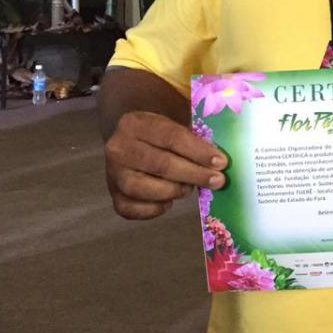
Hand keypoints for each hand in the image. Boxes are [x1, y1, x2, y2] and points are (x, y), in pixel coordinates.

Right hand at [105, 111, 226, 219]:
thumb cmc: (162, 135)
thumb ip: (194, 139)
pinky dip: (154, 209)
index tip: (220, 162)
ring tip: (190, 188)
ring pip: (142, 188)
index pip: (171, 137)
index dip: (198, 152)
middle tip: (217, 180)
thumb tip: (220, 160)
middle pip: (160, 164)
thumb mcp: (174, 125)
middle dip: (194, 174)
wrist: (132, 142)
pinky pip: (131, 209)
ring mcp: (112, 173)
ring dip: (174, 191)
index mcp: (135, 123)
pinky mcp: (113, 195)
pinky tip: (169, 202)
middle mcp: (118, 147)